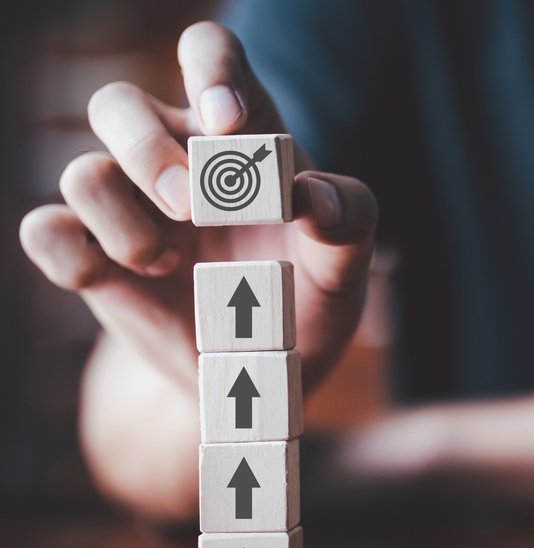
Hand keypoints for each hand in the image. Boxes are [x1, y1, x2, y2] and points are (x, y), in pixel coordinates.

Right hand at [19, 21, 376, 390]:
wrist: (268, 367)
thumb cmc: (309, 295)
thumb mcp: (345, 262)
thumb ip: (347, 219)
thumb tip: (311, 197)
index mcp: (239, 137)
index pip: (208, 55)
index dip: (209, 68)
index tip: (226, 119)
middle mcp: (175, 159)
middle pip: (117, 104)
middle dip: (145, 152)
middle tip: (191, 208)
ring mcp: (129, 207)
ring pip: (83, 174)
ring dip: (122, 223)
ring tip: (168, 264)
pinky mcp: (95, 255)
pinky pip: (46, 232)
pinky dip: (71, 254)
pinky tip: (112, 279)